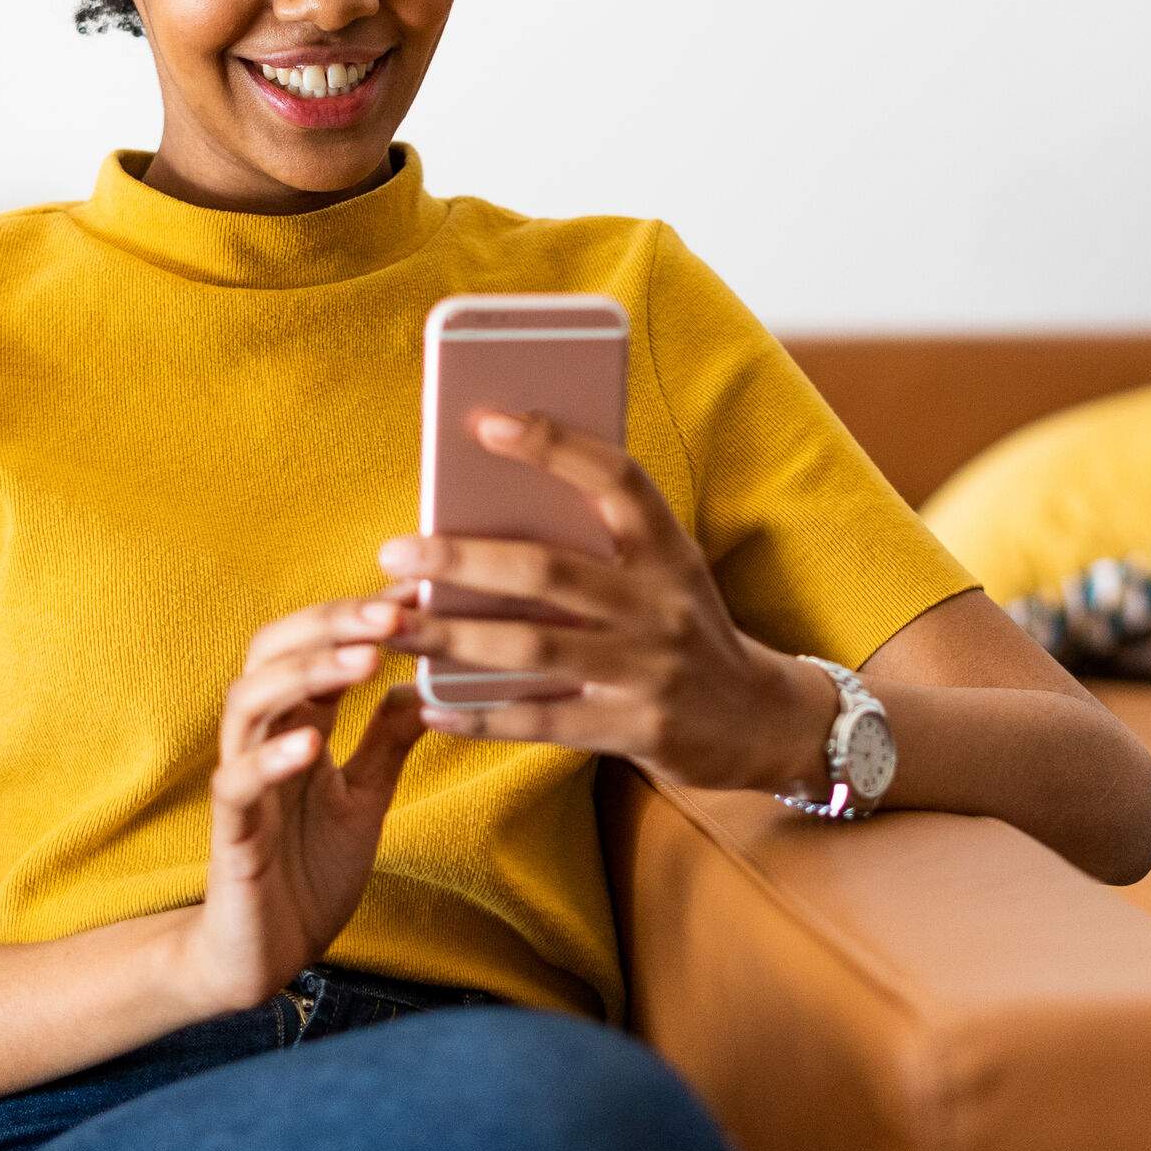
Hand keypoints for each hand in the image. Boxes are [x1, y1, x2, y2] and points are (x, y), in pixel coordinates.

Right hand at [167, 591, 429, 1019]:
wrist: (268, 956)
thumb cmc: (310, 871)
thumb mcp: (367, 797)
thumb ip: (386, 739)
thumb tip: (427, 681)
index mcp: (299, 726)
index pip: (320, 646)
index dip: (362, 613)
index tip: (418, 585)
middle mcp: (264, 741)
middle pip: (274, 652)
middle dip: (332, 623)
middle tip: (393, 610)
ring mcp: (244, 783)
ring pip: (248, 703)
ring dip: (304, 673)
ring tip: (362, 658)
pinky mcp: (231, 834)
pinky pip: (238, 784)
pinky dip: (270, 758)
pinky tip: (311, 744)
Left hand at [377, 410, 834, 793]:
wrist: (758, 721)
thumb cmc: (685, 628)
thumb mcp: (666, 571)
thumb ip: (601, 541)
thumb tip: (489, 505)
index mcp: (669, 548)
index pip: (616, 478)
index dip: (553, 444)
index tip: (483, 421)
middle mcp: (663, 603)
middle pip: (549, 570)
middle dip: (463, 559)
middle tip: (396, 551)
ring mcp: (651, 669)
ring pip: (534, 647)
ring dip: (452, 636)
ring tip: (393, 627)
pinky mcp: (637, 729)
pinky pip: (543, 721)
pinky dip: (483, 714)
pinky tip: (434, 705)